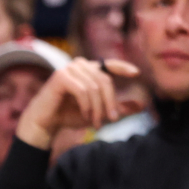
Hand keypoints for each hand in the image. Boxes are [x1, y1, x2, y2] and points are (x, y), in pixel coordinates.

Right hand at [14, 58, 143, 150]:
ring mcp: (69, 69)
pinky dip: (87, 105)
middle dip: (110, 102)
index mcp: (90, 69)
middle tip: (112, 120)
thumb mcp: (99, 112)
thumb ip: (119, 108)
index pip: (110, 64)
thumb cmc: (70, 115)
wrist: (45, 124)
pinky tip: (85, 115)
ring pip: (95, 87)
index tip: (137, 73)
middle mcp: (80, 65)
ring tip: (96, 122)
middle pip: (106, 80)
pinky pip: (83, 90)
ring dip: (98, 108)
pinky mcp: (60, 76)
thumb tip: (143, 105)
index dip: (124, 67)